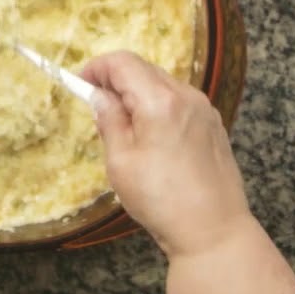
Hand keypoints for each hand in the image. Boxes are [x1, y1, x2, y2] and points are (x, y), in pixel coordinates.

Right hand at [83, 50, 250, 256]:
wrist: (214, 231)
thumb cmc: (161, 200)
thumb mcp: (121, 162)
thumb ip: (109, 121)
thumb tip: (99, 96)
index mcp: (160, 101)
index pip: (123, 62)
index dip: (97, 68)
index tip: (80, 85)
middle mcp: (187, 96)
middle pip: (144, 69)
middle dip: (116, 81)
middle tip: (98, 109)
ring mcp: (204, 109)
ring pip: (162, 85)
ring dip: (138, 94)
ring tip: (125, 129)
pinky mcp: (213, 125)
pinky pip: (179, 102)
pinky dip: (158, 107)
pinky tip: (152, 139)